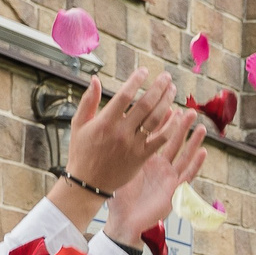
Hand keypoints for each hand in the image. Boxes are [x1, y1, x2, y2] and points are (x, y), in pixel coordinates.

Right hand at [63, 66, 179, 195]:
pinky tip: (176, 115)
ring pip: (156, 120)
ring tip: (172, 91)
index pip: (124, 96)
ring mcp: (133, 145)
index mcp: (105, 122)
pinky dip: (170, 126)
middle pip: (145, 105)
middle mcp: (121, 132)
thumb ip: (88, 101)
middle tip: (166, 77)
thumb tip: (95, 79)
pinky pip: (160, 139)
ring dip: (167, 103)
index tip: (145, 71)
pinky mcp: (141, 157)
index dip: (136, 81)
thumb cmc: (82, 152)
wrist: (88, 184)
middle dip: (158, 88)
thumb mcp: (78, 125)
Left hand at [107, 113, 207, 251]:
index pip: (156, 136)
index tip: (168, 105)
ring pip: (184, 156)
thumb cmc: (118, 197)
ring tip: (201, 126)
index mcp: (146, 160)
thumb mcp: (117, 168)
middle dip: (182, 126)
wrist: (124, 221)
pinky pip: (187, 175)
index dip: (163, 121)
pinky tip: (203, 152)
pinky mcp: (174, 191)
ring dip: (193, 141)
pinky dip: (196, 164)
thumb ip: (118, 149)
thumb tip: (111, 129)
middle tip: (189, 110)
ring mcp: (168, 178)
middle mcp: (160, 167)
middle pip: (173, 142)